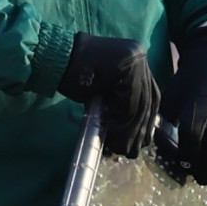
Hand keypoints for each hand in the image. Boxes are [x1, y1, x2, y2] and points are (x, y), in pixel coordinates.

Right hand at [58, 32, 160, 160]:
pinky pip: (132, 101)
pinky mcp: (128, 66)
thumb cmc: (73, 75)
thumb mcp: (103, 90)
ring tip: (121, 147)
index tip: (141, 140)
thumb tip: (133, 130)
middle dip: (141, 128)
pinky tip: (114, 132)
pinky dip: (124, 119)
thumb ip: (120, 102)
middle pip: (149, 99)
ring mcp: (136, 59)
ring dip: (132, 128)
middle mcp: (140, 56)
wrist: (56, 59)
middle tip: (133, 149)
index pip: (150, 94)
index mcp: (136, 59)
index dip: (146, 120)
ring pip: (142, 102)